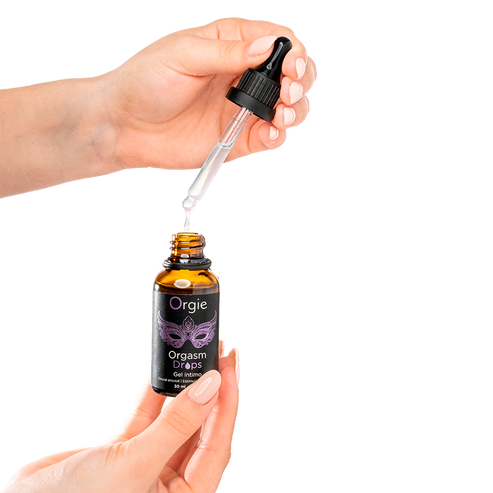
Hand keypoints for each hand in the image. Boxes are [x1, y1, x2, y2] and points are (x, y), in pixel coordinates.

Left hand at [0, 17, 316, 197]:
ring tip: (281, 114)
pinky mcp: (238, 139)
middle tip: (289, 90)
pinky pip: (269, 137)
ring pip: (288, 107)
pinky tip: (271, 132)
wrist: (124, 126)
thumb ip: (228, 52)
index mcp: (233, 45)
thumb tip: (269, 47)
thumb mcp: (184, 55)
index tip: (290, 67)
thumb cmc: (145, 80)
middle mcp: (243, 76)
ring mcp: (243, 109)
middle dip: (300, 81)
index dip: (293, 53)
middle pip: (292, 75)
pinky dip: (278, 135)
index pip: (278, 42)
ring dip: (295, 109)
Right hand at [4, 350, 239, 492]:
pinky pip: (148, 416)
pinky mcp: (126, 451)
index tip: (228, 364)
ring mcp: (150, 464)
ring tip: (194, 354)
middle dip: (211, 389)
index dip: (227, 401)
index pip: (217, 443)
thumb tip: (210, 386)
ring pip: (176, 419)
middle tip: (217, 352)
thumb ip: (176, 425)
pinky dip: (154, 393)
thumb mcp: (135, 464)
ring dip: (184, 387)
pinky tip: (162, 369)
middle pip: (201, 428)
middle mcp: (172, 483)